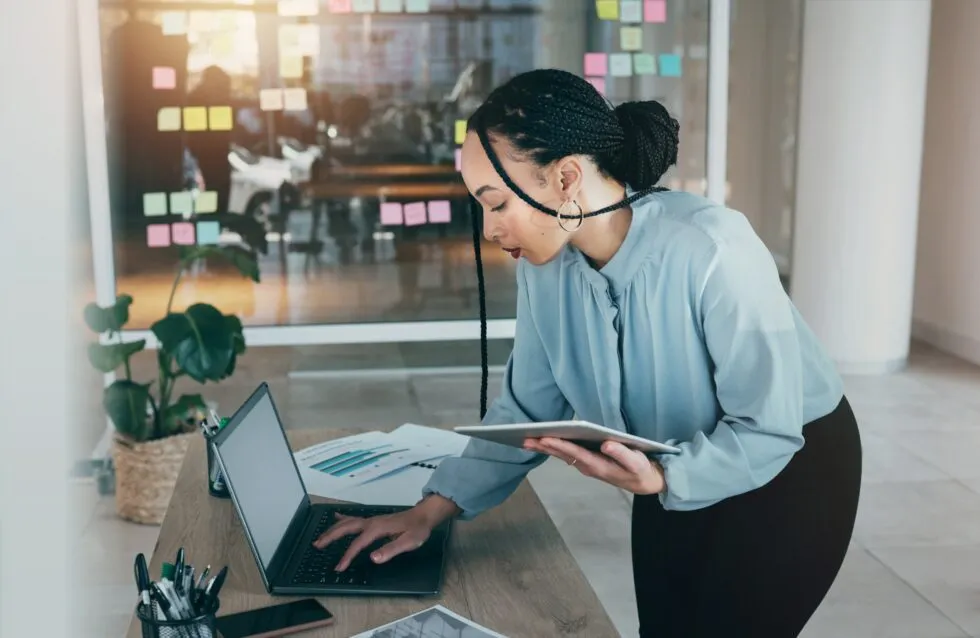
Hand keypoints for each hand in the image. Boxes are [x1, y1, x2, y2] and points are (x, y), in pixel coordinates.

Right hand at [312, 496, 458, 571]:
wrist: (424, 515)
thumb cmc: (417, 529)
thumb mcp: (409, 542)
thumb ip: (391, 549)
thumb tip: (373, 558)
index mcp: (377, 529)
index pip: (358, 544)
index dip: (347, 556)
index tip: (339, 567)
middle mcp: (371, 522)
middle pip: (346, 528)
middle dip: (330, 537)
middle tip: (317, 546)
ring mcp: (371, 520)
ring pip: (347, 523)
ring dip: (333, 530)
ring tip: (320, 537)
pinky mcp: (374, 521)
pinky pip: (354, 518)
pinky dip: (342, 518)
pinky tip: (336, 517)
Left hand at [524, 437, 665, 495]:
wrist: (643, 481)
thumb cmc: (639, 470)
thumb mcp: (636, 463)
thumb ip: (622, 454)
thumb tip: (606, 444)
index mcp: (598, 465)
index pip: (575, 454)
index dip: (560, 445)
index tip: (544, 438)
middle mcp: (588, 466)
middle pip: (563, 455)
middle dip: (544, 447)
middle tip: (525, 439)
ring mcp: (586, 465)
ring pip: (562, 455)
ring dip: (545, 448)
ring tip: (526, 440)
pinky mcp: (586, 461)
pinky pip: (566, 454)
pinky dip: (553, 448)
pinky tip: (542, 443)